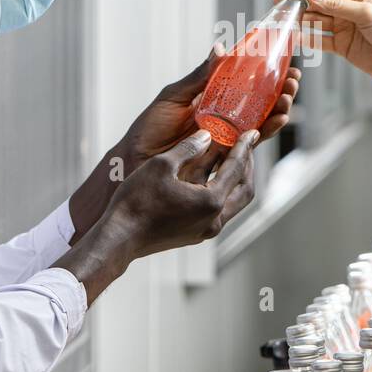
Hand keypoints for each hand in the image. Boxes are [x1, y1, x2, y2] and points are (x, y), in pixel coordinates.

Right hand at [108, 128, 257, 260]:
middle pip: (245, 189)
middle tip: (245, 146)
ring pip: (233, 202)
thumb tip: (207, 135)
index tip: (252, 132)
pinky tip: (208, 176)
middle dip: (247, 166)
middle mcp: (214, 220)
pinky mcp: (195, 234)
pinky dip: (220, 191)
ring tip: (228, 158)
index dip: (244, 147)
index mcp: (211, 201)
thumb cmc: (136, 202)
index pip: (236, 169)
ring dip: (234, 180)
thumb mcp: (161, 165)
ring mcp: (206, 230)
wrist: (118, 238)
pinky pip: (217, 210)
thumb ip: (188, 148)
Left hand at [117, 45, 301, 173]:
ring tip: (288, 99)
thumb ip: (198, 78)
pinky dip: (266, 132)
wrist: (135, 162)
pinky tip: (278, 121)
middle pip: (259, 104)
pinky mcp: (224, 157)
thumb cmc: (148, 128)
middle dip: (280, 92)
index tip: (283, 62)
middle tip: (292, 81)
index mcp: (212, 100)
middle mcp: (223, 118)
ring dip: (279, 111)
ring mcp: (225, 138)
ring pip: (260, 123)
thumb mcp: (173, 97)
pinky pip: (250, 145)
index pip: (245, 85)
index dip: (266, 75)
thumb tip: (220, 48)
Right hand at [283, 0, 371, 76]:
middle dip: (300, 3)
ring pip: (317, 22)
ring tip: (285, 22)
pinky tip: (296, 38)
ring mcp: (344, 28)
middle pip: (318, 3)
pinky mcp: (342, 46)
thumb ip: (337, 6)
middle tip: (280, 5)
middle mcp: (348, 10)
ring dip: (301, 21)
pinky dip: (308, 39)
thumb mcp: (365, 14)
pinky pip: (321, 41)